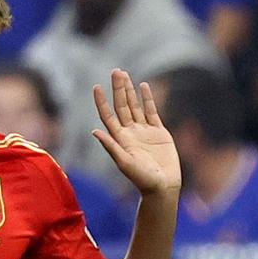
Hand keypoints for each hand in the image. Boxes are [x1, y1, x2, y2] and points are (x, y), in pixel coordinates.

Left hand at [92, 70, 180, 197]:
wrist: (163, 187)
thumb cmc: (143, 180)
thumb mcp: (125, 163)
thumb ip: (111, 147)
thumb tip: (94, 131)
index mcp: (120, 138)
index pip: (108, 115)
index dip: (102, 101)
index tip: (97, 87)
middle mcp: (131, 132)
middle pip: (122, 106)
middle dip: (118, 89)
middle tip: (116, 71)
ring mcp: (145, 131)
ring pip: (135, 106)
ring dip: (130, 90)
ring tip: (124, 74)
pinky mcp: (159, 132)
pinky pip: (152, 111)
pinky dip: (148, 99)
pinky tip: (144, 86)